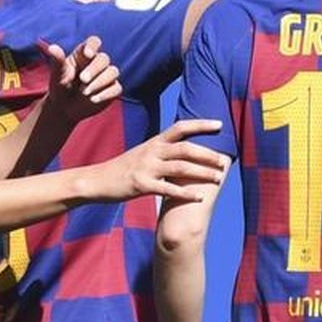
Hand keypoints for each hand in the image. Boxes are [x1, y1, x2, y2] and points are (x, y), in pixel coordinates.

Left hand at [41, 36, 121, 121]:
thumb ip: (57, 61)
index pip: (94, 42)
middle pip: (104, 59)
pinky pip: (116, 88)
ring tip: (85, 93)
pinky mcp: (113, 90)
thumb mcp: (57, 75)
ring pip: (113, 72)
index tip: (88, 54)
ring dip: (100, 82)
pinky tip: (93, 99)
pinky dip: (105, 94)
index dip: (93, 46)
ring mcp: (106, 76)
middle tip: (83, 79)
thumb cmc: (60, 87)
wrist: (64, 108)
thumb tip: (52, 48)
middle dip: (94, 69)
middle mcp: (97, 63)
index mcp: (83, 54)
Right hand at [87, 119, 228, 202]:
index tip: (219, 123)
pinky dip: (185, 193)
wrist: (97, 180)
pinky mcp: (141, 185)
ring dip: (202, 173)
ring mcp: (146, 168)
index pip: (180, 127)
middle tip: (225, 161)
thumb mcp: (144, 153)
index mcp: (154, 142)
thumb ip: (163, 150)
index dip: (200, 124)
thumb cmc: (125, 168)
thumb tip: (186, 150)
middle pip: (185, 148)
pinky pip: (167, 189)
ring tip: (219, 179)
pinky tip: (199, 197)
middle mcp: (152, 151)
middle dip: (207, 154)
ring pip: (180, 167)